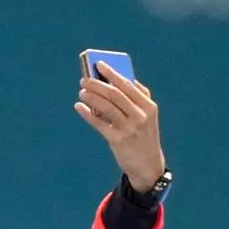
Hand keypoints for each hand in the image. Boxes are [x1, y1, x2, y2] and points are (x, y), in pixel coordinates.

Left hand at [75, 61, 165, 192]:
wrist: (148, 164)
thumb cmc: (143, 135)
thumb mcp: (147, 115)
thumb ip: (137, 97)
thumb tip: (116, 79)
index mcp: (149, 106)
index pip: (128, 85)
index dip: (112, 73)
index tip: (99, 64)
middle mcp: (141, 115)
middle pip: (115, 94)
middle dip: (98, 84)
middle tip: (84, 79)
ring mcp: (129, 128)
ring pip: (106, 107)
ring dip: (91, 97)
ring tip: (81, 92)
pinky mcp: (118, 139)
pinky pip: (99, 123)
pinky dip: (87, 114)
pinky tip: (79, 107)